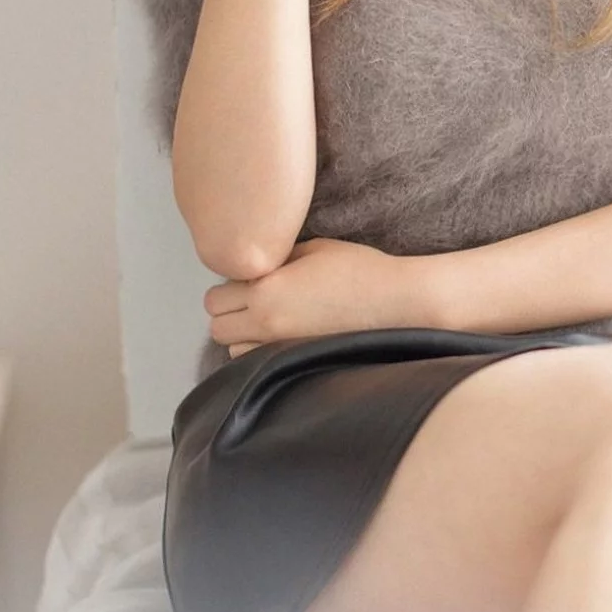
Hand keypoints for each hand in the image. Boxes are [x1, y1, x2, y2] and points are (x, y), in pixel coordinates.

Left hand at [203, 237, 433, 356]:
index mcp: (266, 290)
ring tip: (271, 319)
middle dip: (229, 313)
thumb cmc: (360, 270)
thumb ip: (276, 258)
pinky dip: (261, 352)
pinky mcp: (298, 362)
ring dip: (243, 336)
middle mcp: (266, 324)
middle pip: (217, 328)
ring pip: (233, 351)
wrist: (396, 302)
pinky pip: (259, 364)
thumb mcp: (314, 248)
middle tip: (255, 300)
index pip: (214, 298)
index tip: (250, 280)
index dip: (229, 286)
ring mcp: (281, 349)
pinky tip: (285, 336)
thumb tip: (258, 265)